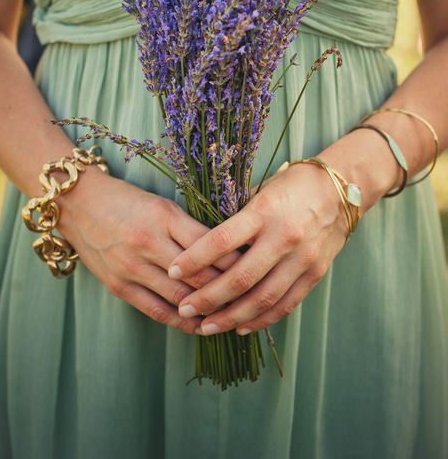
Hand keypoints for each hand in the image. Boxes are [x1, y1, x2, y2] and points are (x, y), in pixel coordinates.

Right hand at [58, 165, 239, 333]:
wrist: (78, 204)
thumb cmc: (127, 200)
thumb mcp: (163, 205)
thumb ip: (191, 228)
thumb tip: (230, 252)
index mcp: (165, 216)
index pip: (211, 245)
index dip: (237, 261)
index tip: (257, 268)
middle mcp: (149, 243)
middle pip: (200, 274)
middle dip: (230, 289)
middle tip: (254, 297)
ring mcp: (132, 267)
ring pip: (181, 296)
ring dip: (210, 309)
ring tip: (233, 315)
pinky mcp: (119, 286)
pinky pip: (157, 310)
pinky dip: (182, 320)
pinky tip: (200, 324)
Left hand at [167, 161, 349, 334]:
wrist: (341, 189)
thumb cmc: (292, 185)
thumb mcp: (260, 190)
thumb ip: (235, 217)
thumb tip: (201, 242)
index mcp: (264, 211)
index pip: (222, 240)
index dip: (194, 259)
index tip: (172, 271)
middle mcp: (283, 237)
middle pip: (241, 277)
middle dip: (208, 298)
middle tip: (184, 309)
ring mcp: (302, 258)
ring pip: (263, 298)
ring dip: (231, 317)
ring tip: (206, 326)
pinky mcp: (315, 274)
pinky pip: (285, 304)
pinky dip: (261, 319)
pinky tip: (240, 327)